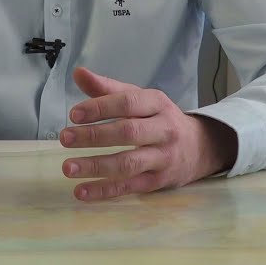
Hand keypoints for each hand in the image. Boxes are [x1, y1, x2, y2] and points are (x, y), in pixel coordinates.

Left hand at [59, 67, 237, 200]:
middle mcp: (163, 130)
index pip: (128, 103)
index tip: (74, 114)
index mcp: (157, 104)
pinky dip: (104, 191)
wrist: (200, 148)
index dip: (101, 107)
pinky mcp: (158, 182)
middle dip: (94, 136)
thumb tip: (77, 73)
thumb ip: (108, 89)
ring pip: (128, 164)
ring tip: (68, 168)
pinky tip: (81, 191)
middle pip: (128, 133)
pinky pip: (129, 187)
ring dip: (96, 166)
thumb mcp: (141, 99)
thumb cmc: (160, 119)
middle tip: (65, 138)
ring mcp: (162, 158)